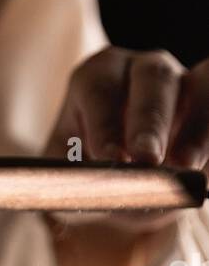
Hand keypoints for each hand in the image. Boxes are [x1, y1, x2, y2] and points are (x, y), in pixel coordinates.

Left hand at [43, 46, 208, 265]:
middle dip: (149, 121)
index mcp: (98, 77)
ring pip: (202, 86)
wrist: (125, 190)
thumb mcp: (70, 180)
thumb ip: (75, 186)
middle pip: (154, 78)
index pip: (100, 88)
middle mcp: (145, 70)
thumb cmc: (90, 174)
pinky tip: (206, 175)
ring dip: (196, 127)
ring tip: (185, 166)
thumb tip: (88, 195)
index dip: (104, 123)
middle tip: (144, 159)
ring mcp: (188, 83)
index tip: (107, 156)